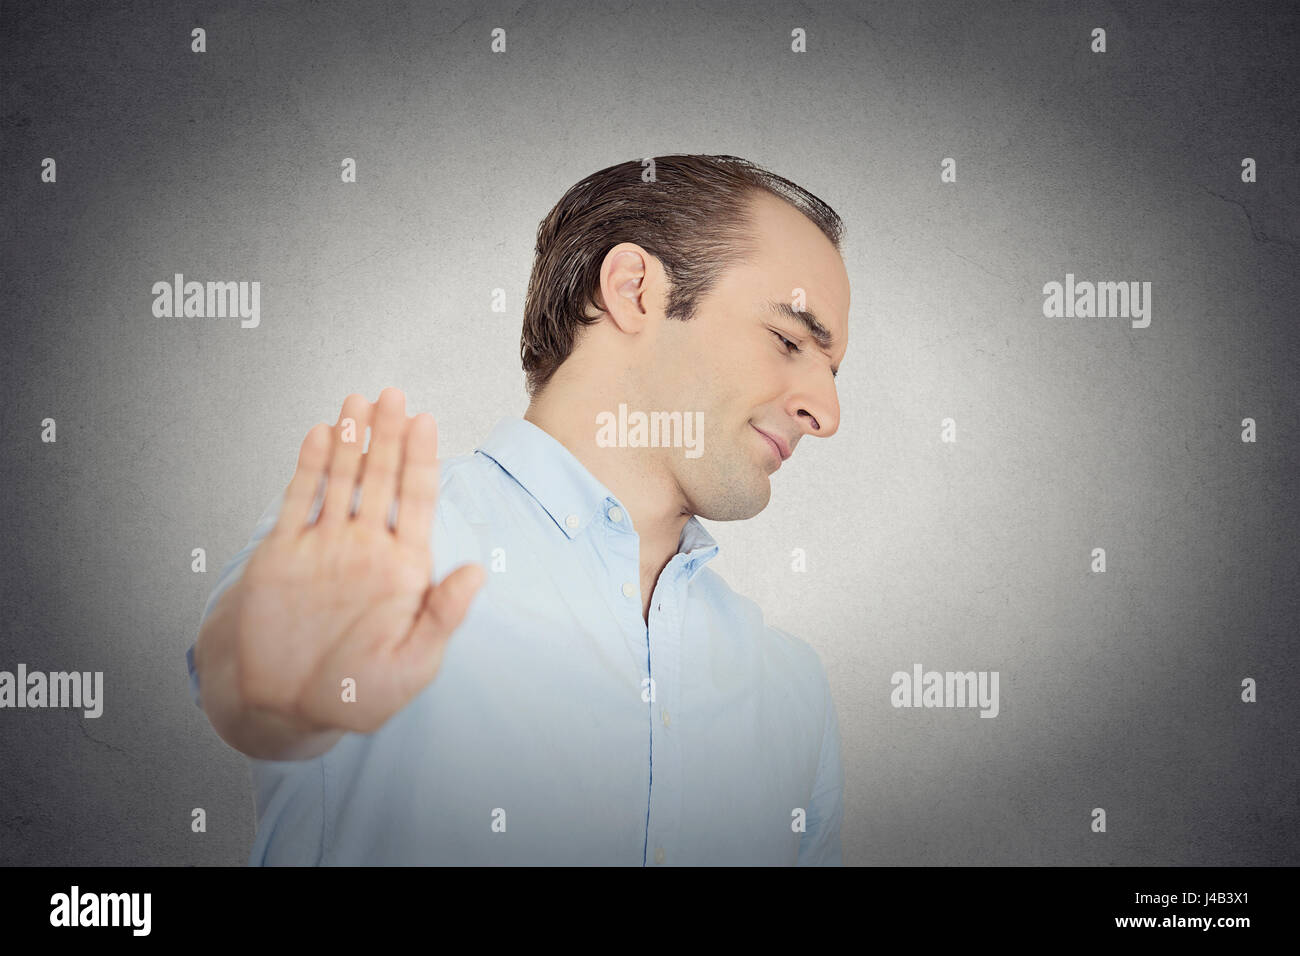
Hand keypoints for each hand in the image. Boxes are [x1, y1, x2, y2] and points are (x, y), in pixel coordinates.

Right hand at [230, 387, 484, 735]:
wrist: (282, 707)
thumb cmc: (353, 695)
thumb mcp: (412, 665)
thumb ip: (442, 616)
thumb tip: (478, 573)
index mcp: (403, 569)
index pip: (417, 501)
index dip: (421, 460)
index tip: (426, 422)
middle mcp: (366, 548)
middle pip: (382, 479)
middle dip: (389, 437)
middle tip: (394, 395)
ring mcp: (325, 547)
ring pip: (341, 480)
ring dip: (351, 441)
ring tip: (359, 401)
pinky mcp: (284, 553)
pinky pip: (299, 501)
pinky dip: (309, 467)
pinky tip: (320, 433)